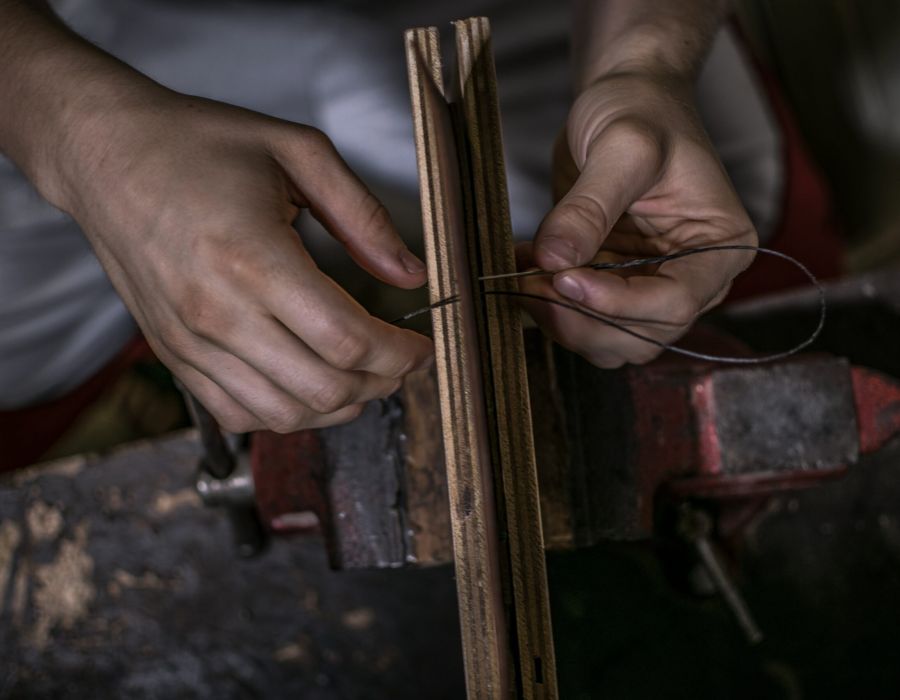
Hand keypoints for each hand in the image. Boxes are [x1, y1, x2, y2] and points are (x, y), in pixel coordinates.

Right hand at [56, 89, 432, 432]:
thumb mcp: (296, 152)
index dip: (401, 354)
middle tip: (400, 362)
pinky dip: (285, 413)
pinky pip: (237, 414)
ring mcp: (190, 341)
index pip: (348, 341)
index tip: (421, 346)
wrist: (104, 154)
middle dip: (381, 384)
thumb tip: (410, 274)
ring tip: (363, 377)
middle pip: (324, 389)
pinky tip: (308, 386)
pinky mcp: (172, 354)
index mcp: (254, 259)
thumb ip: (362, 215)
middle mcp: (217, 312)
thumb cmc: (197, 144)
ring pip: (284, 414)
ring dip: (338, 406)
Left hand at [521, 72, 756, 367]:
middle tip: (531, 282)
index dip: (617, 303)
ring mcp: (650, 286)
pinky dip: (547, 306)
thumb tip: (554, 261)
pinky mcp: (613, 285)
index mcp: (720, 246)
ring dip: (560, 320)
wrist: (625, 99)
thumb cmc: (641, 110)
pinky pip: (581, 319)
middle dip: (582, 319)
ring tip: (523, 274)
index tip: (565, 278)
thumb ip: (589, 206)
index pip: (675, 302)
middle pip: (641, 335)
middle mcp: (693, 278)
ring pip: (609, 341)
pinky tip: (523, 267)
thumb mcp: (622, 146)